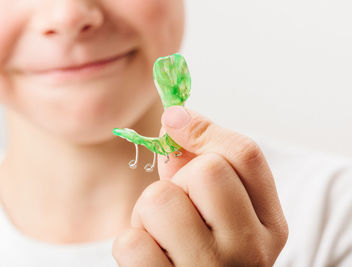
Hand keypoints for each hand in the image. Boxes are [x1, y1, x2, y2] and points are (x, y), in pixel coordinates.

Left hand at [113, 106, 287, 265]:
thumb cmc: (206, 253)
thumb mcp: (220, 214)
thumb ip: (201, 167)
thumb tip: (175, 119)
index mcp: (269, 225)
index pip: (245, 155)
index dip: (204, 129)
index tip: (175, 120)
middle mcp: (249, 250)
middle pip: (207, 170)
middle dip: (179, 180)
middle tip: (179, 207)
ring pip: (160, 199)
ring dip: (147, 213)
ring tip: (162, 235)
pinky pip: (132, 242)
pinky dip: (133, 242)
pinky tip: (152, 257)